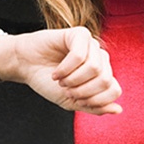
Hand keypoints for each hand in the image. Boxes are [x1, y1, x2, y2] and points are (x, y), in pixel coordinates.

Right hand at [0, 27, 122, 114]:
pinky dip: (65, 68)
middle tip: (67, 90)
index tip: (77, 101)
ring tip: (61, 80)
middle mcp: (100, 58)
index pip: (114, 90)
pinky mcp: (79, 34)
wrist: (26, 67)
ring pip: (94, 68)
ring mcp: (91, 45)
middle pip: (105, 80)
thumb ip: (95, 107)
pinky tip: (56, 72)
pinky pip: (79, 55)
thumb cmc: (48, 82)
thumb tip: (118, 110)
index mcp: (103, 74)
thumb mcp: (72, 102)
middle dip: (83, 91)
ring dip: (73, 79)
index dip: (95, 100)